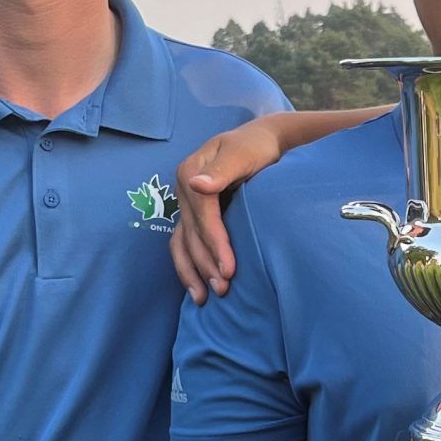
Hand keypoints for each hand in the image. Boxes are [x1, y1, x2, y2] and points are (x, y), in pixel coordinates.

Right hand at [169, 121, 286, 302]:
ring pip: (181, 242)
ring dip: (191, 272)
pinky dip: (188, 266)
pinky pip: (183, 243)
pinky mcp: (192, 215)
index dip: (214, 243)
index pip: (201, 214)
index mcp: (191, 172)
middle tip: (223, 290)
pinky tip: (196, 288)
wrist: (260, 142)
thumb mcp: (242, 153)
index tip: (229, 269)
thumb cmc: (256, 147)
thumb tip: (197, 184)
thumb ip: (222, 171)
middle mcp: (183, 189)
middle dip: (205, 263)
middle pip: (191, 233)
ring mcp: (186, 204)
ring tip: (203, 299)